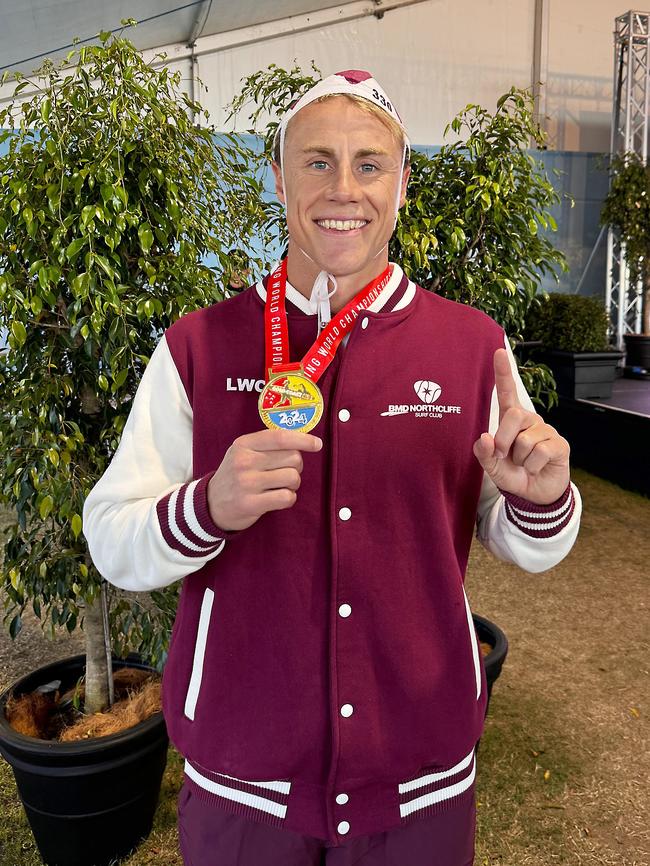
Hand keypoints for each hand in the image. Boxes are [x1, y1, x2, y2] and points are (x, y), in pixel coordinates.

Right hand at [207, 429, 322, 530]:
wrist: (211, 504)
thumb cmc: (235, 475)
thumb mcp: (242, 453)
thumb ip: (266, 445)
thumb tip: (302, 439)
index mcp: (244, 444)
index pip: (280, 437)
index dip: (303, 440)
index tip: (317, 444)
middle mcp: (244, 461)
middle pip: (292, 458)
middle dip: (297, 466)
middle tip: (287, 472)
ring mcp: (246, 483)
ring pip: (292, 477)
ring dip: (293, 484)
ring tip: (281, 486)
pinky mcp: (251, 503)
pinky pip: (286, 497)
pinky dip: (289, 498)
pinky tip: (279, 498)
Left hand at [472, 348, 569, 504]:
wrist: (535, 494)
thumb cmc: (513, 473)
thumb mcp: (492, 467)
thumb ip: (484, 453)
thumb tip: (484, 438)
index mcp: (511, 421)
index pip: (507, 392)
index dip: (503, 373)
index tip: (499, 351)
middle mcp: (530, 420)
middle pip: (513, 416)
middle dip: (503, 440)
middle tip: (504, 456)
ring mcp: (546, 430)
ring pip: (526, 439)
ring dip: (519, 458)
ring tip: (524, 464)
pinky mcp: (560, 444)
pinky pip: (540, 452)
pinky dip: (532, 466)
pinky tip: (536, 468)